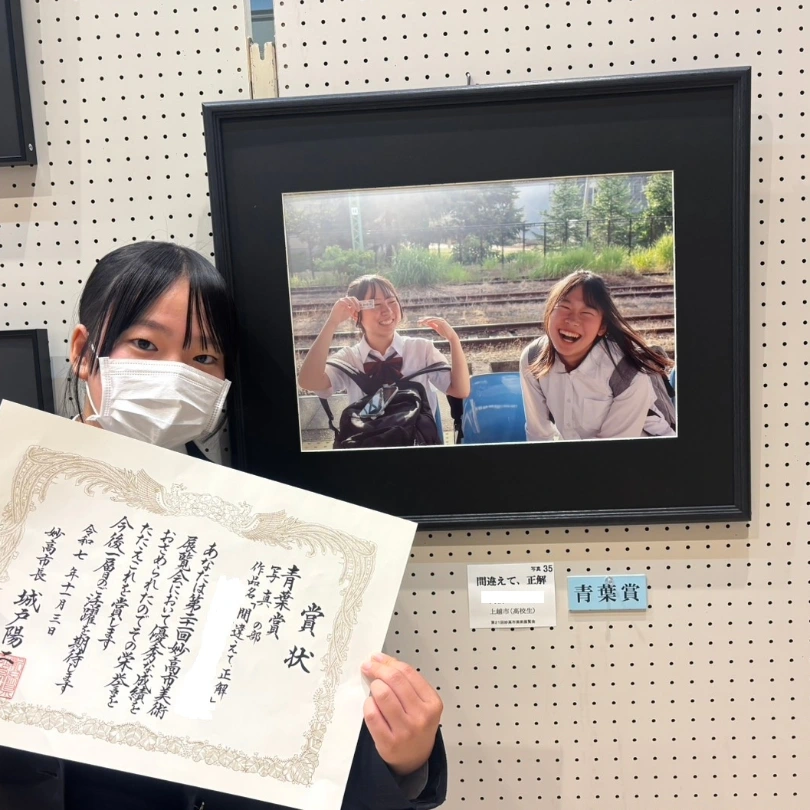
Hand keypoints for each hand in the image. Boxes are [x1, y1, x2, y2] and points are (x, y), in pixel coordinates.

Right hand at [328, 296, 360, 327]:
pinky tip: (349, 310)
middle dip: (356, 303)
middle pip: (352, 298)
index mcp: (348, 302)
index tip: (360, 308)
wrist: (335, 320)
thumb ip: (354, 310)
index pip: (354, 299)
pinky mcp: (337, 303)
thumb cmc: (342, 317)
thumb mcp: (350, 312)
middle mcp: (345, 300)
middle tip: (358, 309)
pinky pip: (343, 302)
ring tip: (355, 309)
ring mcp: (341, 301)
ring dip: (353, 304)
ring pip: (348, 299)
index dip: (358, 303)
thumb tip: (358, 308)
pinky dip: (347, 305)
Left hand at [361, 653, 442, 776]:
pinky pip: (371, 714)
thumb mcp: (422, 702)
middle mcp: (421, 716)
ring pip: (382, 695)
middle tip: (369, 667)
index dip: (389, 662)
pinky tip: (371, 705)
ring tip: (374, 689)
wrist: (415, 758)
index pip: (408, 672)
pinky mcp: (388, 742)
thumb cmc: (416, 725)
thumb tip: (381, 660)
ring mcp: (405, 730)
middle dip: (378, 669)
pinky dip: (368, 705)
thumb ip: (406, 682)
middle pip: (395, 680)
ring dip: (374, 687)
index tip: (377, 658)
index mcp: (432, 702)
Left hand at [418, 316, 458, 342]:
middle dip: (424, 319)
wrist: (451, 336)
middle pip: (430, 318)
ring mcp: (441, 320)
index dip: (424, 320)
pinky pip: (436, 321)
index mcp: (437, 321)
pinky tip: (427, 322)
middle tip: (418, 321)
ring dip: (426, 320)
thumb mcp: (437, 329)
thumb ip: (433, 325)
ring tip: (421, 322)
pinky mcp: (442, 322)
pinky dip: (431, 321)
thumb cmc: (445, 333)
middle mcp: (439, 319)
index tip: (419, 321)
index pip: (429, 319)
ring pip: (432, 319)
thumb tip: (427, 323)